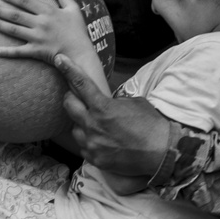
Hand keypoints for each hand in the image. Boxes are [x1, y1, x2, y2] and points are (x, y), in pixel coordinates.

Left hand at [0, 0, 92, 67]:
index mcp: (48, 11)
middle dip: (0, 10)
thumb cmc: (78, 31)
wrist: (81, 54)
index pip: (26, 1)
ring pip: (14, 30)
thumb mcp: (73, 9)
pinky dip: (6, 52)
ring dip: (0, 25)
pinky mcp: (37, 52)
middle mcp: (41, 23)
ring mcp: (38, 38)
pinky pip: (19, 52)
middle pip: (16, 15)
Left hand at [54, 55, 171, 177]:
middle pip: (69, 105)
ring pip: (74, 128)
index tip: (59, 59)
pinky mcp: (95, 159)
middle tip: (78, 98)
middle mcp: (93, 125)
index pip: (80, 83)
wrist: (160, 153)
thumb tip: (105, 100)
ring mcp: (92, 144)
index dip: (68, 69)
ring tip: (95, 124)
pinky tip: (101, 140)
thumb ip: (113, 101)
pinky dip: (89, 141)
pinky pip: (83, 147)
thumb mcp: (133, 103)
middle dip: (71, 98)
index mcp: (103, 107)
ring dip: (81, 123)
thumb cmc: (150, 125)